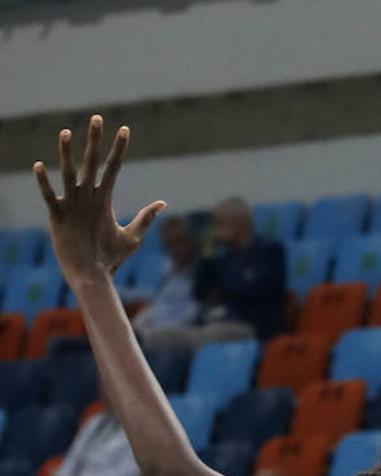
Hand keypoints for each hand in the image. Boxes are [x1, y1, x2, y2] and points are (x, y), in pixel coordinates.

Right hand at [33, 115, 165, 281]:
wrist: (93, 275)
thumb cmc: (111, 257)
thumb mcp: (133, 236)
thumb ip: (145, 218)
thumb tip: (162, 202)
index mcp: (104, 199)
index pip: (113, 168)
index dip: (119, 149)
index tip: (124, 129)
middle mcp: (88, 197)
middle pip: (92, 163)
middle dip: (95, 141)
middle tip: (97, 118)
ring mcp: (73, 205)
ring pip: (69, 173)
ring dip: (66, 154)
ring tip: (66, 132)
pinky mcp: (59, 216)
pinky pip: (50, 196)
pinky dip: (45, 183)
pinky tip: (39, 166)